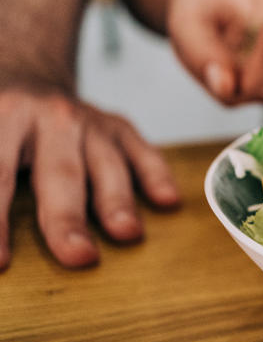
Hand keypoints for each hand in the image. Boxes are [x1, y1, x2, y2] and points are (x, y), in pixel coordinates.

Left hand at [0, 86, 179, 269]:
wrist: (27, 78)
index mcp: (4, 117)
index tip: (2, 263)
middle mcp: (51, 115)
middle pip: (59, 173)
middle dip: (67, 217)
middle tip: (77, 255)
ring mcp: (91, 121)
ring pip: (106, 164)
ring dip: (117, 200)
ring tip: (127, 232)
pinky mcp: (120, 126)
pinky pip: (143, 152)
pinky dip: (156, 176)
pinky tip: (167, 200)